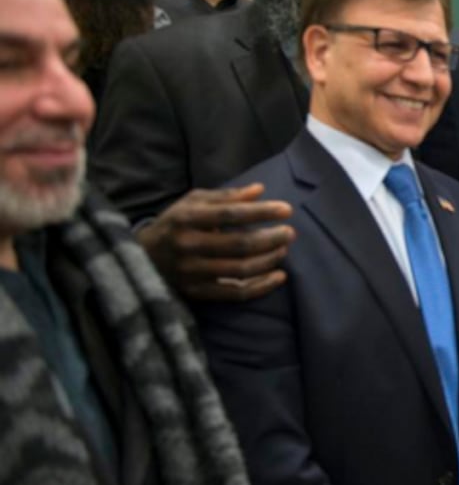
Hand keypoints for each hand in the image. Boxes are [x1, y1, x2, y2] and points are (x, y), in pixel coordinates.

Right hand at [136, 183, 294, 300]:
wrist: (141, 258)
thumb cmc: (175, 224)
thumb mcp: (193, 202)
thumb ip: (226, 197)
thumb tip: (260, 190)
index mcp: (186, 218)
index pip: (230, 214)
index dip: (261, 212)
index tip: (287, 210)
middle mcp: (188, 246)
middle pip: (239, 245)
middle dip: (271, 238)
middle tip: (290, 233)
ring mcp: (192, 272)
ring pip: (240, 270)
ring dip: (269, 260)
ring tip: (283, 249)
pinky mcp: (197, 293)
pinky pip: (235, 294)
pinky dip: (261, 287)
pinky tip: (279, 276)